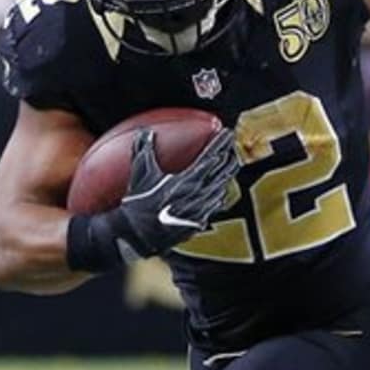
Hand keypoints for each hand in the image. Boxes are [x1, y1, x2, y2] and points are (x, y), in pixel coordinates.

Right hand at [102, 127, 238, 259]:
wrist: (138, 236)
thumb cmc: (138, 205)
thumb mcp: (140, 175)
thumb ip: (144, 150)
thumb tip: (145, 132)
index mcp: (188, 180)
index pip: (211, 157)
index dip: (220, 144)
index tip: (227, 134)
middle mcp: (200, 194)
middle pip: (223, 172)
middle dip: (230, 157)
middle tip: (232, 147)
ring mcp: (202, 208)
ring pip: (222, 187)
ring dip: (227, 174)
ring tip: (230, 165)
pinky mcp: (200, 220)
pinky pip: (215, 204)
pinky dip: (220, 193)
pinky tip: (220, 191)